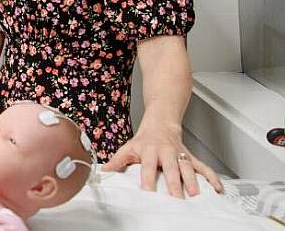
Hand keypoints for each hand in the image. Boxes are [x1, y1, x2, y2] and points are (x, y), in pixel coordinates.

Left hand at [101, 123, 222, 196]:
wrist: (160, 123)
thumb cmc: (144, 140)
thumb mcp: (128, 147)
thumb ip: (117, 161)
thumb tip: (104, 171)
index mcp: (149, 151)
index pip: (147, 166)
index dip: (147, 179)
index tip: (148, 192)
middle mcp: (166, 152)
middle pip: (171, 168)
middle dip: (174, 182)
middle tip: (177, 197)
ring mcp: (179, 154)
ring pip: (188, 167)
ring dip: (193, 180)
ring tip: (196, 194)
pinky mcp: (190, 157)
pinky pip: (203, 167)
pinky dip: (212, 177)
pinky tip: (218, 188)